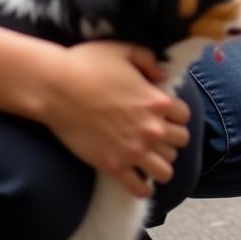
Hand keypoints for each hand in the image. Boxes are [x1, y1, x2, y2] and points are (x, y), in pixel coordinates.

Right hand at [41, 41, 189, 197]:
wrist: (55, 88)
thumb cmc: (89, 64)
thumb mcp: (126, 50)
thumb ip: (150, 61)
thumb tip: (162, 75)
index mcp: (158, 101)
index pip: (184, 116)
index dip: (174, 115)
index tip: (163, 115)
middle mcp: (152, 128)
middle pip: (180, 142)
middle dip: (171, 139)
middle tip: (156, 136)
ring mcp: (134, 150)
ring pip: (166, 169)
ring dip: (161, 163)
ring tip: (150, 158)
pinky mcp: (113, 167)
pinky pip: (139, 189)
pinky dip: (143, 188)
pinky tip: (139, 181)